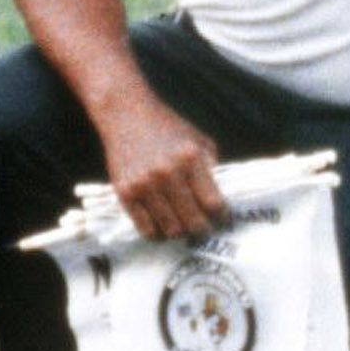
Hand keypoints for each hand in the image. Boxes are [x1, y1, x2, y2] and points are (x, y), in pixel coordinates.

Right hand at [96, 98, 226, 239]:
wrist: (128, 116)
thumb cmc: (169, 129)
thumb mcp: (199, 141)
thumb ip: (211, 168)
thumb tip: (220, 200)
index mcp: (191, 159)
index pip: (213, 203)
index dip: (222, 217)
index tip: (224, 220)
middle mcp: (167, 174)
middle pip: (193, 220)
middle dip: (203, 229)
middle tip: (205, 229)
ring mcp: (144, 185)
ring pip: (171, 229)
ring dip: (181, 233)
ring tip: (184, 228)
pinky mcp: (125, 193)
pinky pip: (145, 228)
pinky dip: (157, 234)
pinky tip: (163, 227)